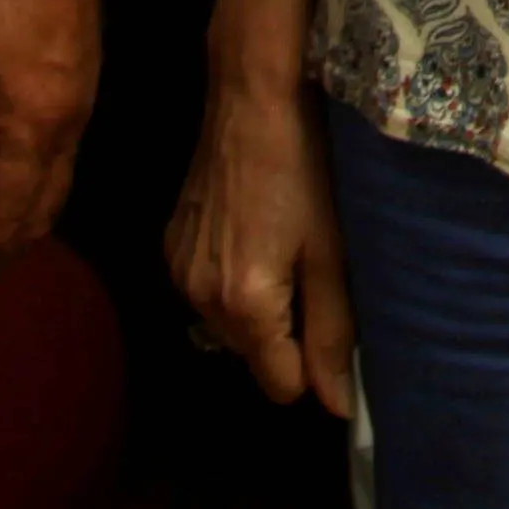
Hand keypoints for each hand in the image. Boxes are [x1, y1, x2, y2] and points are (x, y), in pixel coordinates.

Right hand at [167, 72, 355, 416]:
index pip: (282, 386)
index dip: (314, 365)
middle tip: (314, 275)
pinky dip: (232, 280)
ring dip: (259, 308)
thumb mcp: (332, 254)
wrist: (251, 100)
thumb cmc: (305, 170)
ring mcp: (179, 271)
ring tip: (284, 249)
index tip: (334, 323)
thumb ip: (333, 334)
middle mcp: (200, 299)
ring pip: (230, 326)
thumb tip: (338, 408)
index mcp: (245, 306)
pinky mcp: (170, 245)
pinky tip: (253, 234)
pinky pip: (207, 291)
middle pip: (254, 357)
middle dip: (286, 334)